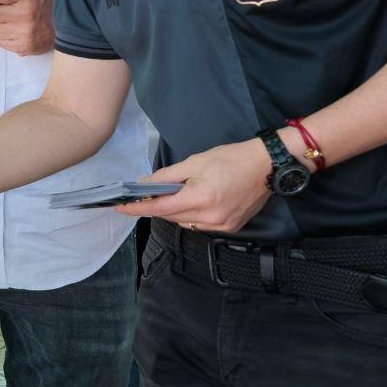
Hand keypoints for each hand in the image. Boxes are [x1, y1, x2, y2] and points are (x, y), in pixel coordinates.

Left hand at [120, 137, 274, 233]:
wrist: (266, 166)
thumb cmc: (230, 158)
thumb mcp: (195, 162)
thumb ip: (167, 176)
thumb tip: (144, 186)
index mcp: (200, 198)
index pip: (160, 208)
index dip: (138, 209)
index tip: (120, 208)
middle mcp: (210, 217)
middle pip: (172, 216)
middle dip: (157, 207)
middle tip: (146, 196)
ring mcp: (222, 225)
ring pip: (186, 223)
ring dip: (175, 212)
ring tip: (172, 197)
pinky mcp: (231, 228)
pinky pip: (201, 225)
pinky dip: (191, 216)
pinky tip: (194, 203)